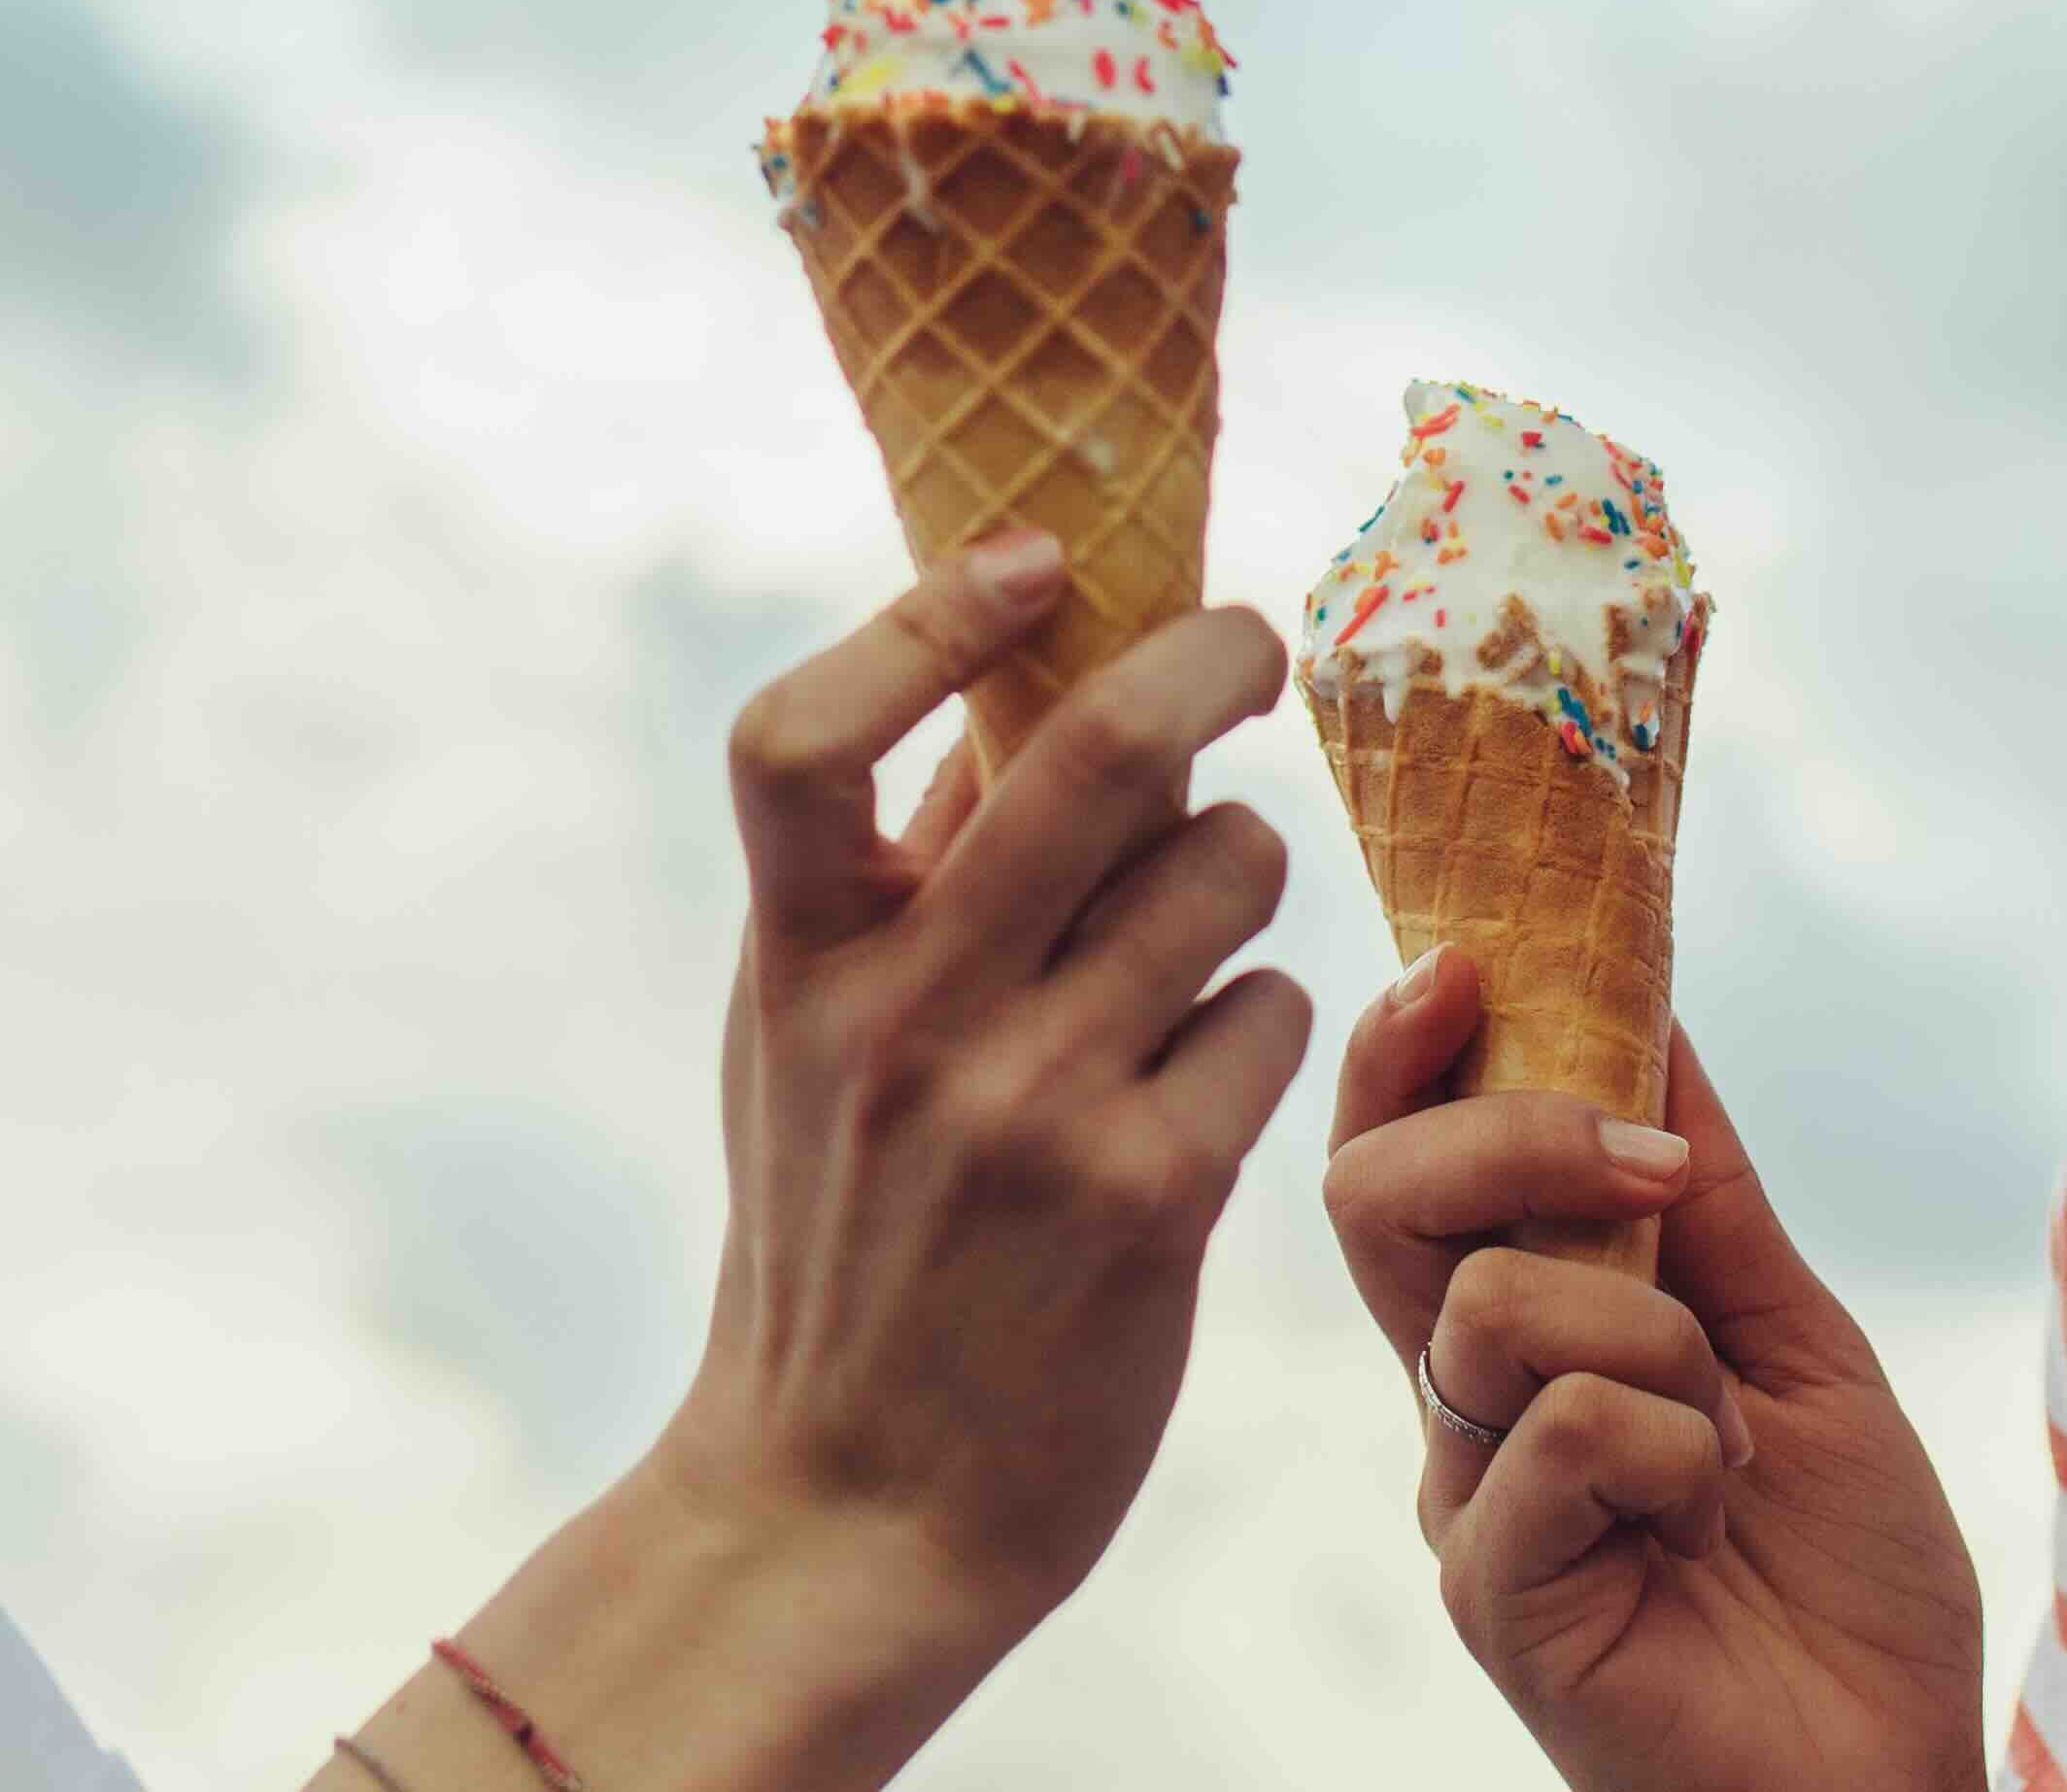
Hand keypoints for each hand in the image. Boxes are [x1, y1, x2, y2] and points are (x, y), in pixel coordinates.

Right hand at [464, 541, 1301, 1791]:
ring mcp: (1025, 1108)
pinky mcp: (1144, 1200)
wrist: (848, 1509)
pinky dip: (1260, 1019)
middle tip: (1251, 639)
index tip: (1040, 557)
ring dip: (1241, 870)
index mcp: (801, 958)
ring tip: (1204, 927)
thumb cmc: (835, 1241)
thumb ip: (892, 865)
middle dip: (1206, 659)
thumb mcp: (804, 1039)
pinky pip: (1267, 1016)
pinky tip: (1214, 1070)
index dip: (920, 617)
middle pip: (1089, 753)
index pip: (800, 735)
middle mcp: (901, 1018)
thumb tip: (991, 670)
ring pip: (1222, 870)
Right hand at [1324, 969, 1986, 1791]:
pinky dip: (1672, 1446)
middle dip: (1509, 1130)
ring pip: (1487, 1299)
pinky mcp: (1494, 1595)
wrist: (1891, 1772)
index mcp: (1516, 1331)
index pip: (1397, 1157)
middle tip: (1648, 1162)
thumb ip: (1706, 1193)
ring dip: (1652, 1332)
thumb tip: (1648, 1002)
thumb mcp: (1795, 1336)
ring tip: (1729, 1431)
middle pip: (1373, 1195)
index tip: (1469, 959)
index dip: (1402, 1049)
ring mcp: (1466, 1499)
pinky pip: (1557, 1429)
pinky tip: (1709, 1518)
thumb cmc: (1843, 1580)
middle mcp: (1461, 1405)